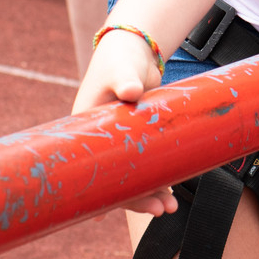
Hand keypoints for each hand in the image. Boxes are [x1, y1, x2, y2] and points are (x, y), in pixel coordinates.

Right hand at [71, 30, 177, 217]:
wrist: (134, 48)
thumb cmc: (120, 58)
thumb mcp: (120, 69)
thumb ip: (125, 79)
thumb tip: (132, 90)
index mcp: (88, 130)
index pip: (98, 169)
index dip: (112, 190)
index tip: (126, 204)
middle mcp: (102, 141)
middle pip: (117, 179)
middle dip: (138, 197)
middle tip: (162, 209)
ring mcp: (121, 141)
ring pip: (133, 176)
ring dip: (151, 192)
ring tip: (170, 207)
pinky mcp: (138, 137)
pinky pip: (146, 164)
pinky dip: (157, 176)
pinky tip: (170, 191)